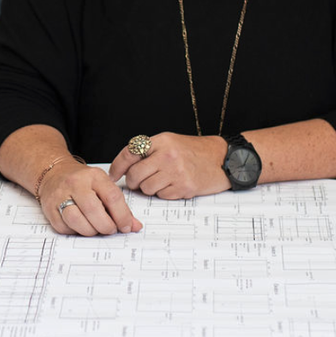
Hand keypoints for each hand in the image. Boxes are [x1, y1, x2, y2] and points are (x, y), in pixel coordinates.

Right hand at [40, 160, 141, 235]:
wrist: (54, 173)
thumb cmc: (82, 181)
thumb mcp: (102, 185)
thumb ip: (120, 206)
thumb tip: (134, 226)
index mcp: (94, 176)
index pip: (112, 197)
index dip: (122, 216)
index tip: (126, 226)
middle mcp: (75, 183)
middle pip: (93, 210)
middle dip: (106, 226)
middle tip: (110, 230)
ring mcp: (59, 195)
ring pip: (76, 220)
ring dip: (90, 231)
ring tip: (95, 229)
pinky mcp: (49, 208)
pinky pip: (64, 227)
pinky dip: (75, 232)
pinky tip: (80, 226)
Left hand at [109, 132, 229, 199]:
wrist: (221, 159)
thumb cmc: (194, 151)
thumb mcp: (170, 142)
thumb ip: (149, 151)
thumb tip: (124, 167)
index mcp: (161, 141)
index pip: (130, 153)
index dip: (117, 166)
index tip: (113, 174)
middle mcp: (167, 155)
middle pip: (135, 175)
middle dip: (133, 182)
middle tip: (138, 181)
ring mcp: (176, 172)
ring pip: (146, 188)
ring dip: (149, 188)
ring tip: (161, 181)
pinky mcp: (184, 187)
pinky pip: (162, 195)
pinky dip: (164, 193)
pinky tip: (173, 185)